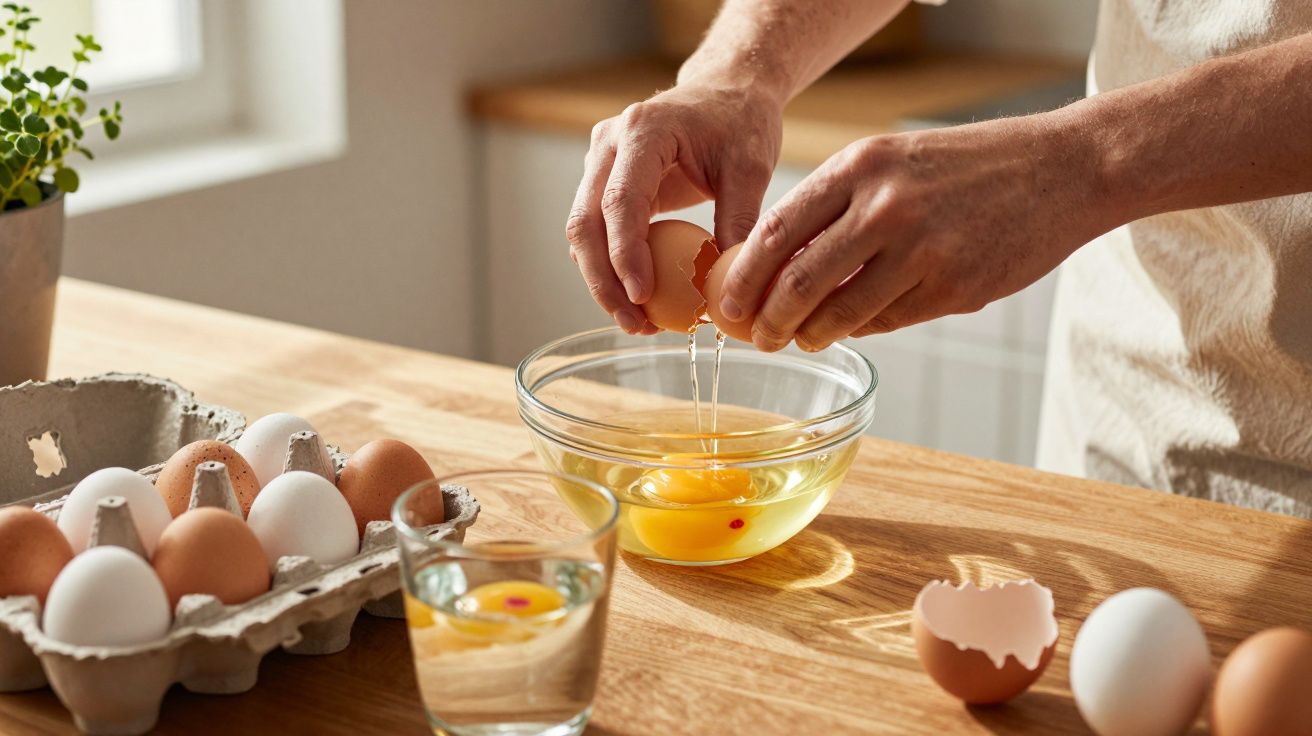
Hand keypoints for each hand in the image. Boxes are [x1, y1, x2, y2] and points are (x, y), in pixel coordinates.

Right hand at [566, 83, 782, 333]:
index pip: (620, 201)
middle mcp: (608, 144)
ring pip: (581, 232)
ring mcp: (599, 162)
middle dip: (604, 281)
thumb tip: (728, 285)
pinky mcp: (602, 180)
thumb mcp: (750, 168)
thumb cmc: (740, 123)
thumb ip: (739, 220)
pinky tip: (637, 300)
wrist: (725, 92)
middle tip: (635, 323)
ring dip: (602, 281)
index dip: (625, 254)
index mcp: (643, 131)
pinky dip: (609, 268)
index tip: (642, 297)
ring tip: (637, 322)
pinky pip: (594, 231)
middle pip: (585, 222)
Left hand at [716, 113, 1113, 350]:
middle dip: (768, 319)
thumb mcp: (892, 162)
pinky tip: (857, 327)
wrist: (1060, 169)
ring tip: (803, 338)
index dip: (743, 276)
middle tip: (759, 337)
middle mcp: (886, 206)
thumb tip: (777, 266)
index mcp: (860, 167)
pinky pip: (889, 321)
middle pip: (799, 280)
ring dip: (814, 334)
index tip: (726, 304)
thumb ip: (838, 207)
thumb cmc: (965, 168)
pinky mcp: (954, 287)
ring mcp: (923, 250)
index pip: (776, 230)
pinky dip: (865, 329)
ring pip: (842, 312)